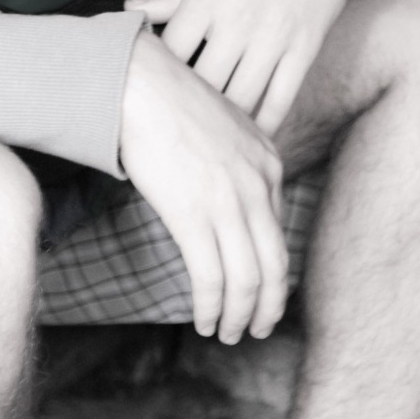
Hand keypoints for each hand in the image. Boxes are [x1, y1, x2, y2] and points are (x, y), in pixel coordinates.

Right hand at [118, 28, 287, 342]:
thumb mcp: (224, 127)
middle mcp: (257, 186)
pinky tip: (205, 321)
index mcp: (268, 164)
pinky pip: (212, 279)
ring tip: (228, 333)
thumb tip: (228, 195)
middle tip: (258, 329)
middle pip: (275, 266)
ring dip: (239, 316)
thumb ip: (236, 161)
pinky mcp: (194, 216)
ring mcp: (228, 203)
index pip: (278, 233)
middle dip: (268, 306)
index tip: (263, 293)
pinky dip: (212, 308)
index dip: (274, 273)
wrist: (140, 85)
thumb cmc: (170, 102)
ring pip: (247, 281)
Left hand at [125, 0, 383, 136]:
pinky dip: (265, 124)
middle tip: (179, 123)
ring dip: (224, 123)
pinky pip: (281, 99)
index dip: (160, 74)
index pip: (171, 53)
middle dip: (188, 107)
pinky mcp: (305, 49)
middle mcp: (237, 22)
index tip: (158, 86)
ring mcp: (274, 38)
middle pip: (202, 84)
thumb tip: (129, 9)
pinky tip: (252, 137)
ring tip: (210, 139)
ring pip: (240, 100)